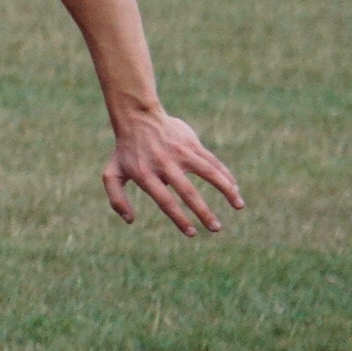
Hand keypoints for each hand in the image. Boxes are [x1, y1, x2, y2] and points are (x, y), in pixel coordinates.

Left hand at [101, 108, 242, 235]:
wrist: (137, 117)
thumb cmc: (125, 151)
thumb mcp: (112, 174)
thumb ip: (117, 199)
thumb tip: (130, 221)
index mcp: (146, 175)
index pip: (165, 201)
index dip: (179, 218)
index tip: (192, 233)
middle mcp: (165, 165)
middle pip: (188, 192)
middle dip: (204, 212)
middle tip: (216, 229)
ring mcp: (180, 153)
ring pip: (209, 173)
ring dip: (226, 190)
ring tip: (239, 206)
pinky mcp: (192, 144)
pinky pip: (213, 161)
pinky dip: (225, 175)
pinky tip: (234, 188)